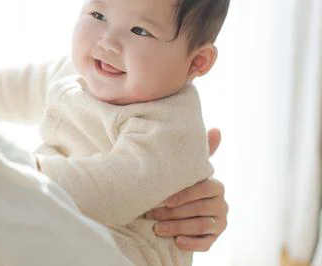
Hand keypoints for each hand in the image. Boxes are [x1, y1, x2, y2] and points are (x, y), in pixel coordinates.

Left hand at [145, 128, 227, 251]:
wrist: (179, 208)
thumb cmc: (181, 185)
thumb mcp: (188, 169)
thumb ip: (200, 153)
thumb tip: (216, 129)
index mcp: (216, 186)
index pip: (204, 189)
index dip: (184, 194)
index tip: (164, 199)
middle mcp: (222, 204)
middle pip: (200, 209)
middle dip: (173, 212)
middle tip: (151, 215)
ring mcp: (220, 222)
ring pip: (201, 225)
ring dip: (177, 227)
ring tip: (157, 228)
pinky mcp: (215, 238)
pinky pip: (207, 243)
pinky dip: (192, 243)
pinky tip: (177, 241)